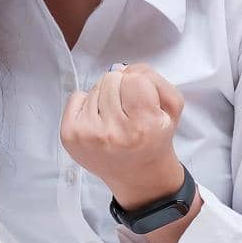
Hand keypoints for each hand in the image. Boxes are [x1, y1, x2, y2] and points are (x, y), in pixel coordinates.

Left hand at [59, 62, 186, 210]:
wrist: (137, 174)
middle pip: (111, 79)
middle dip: (121, 90)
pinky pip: (75, 96)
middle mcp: (113, 133)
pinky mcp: (69, 135)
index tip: (142, 103)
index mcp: (144, 127)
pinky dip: (87, 104)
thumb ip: (153, 78)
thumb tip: (121, 68)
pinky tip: (99, 122)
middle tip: (128, 112)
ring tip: (114, 119)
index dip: (140, 85)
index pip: (134, 79)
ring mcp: (88, 135)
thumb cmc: (154, 138)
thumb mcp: (171, 108)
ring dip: (105, 98)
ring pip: (94, 87)